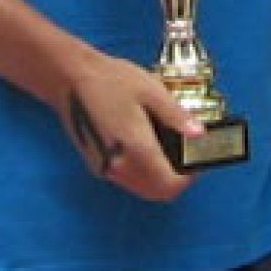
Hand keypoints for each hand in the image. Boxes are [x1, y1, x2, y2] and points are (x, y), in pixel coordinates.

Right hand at [59, 51, 200, 201]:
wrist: (70, 79)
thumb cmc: (111, 80)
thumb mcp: (152, 92)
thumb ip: (176, 117)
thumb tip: (200, 134)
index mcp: (137, 149)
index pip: (169, 185)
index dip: (189, 177)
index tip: (196, 158)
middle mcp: (119, 166)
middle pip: (157, 193)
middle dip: (176, 179)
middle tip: (186, 154)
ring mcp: (105, 169)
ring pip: (142, 188)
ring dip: (159, 178)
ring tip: (169, 147)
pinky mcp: (97, 165)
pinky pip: (128, 180)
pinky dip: (144, 173)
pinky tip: (148, 146)